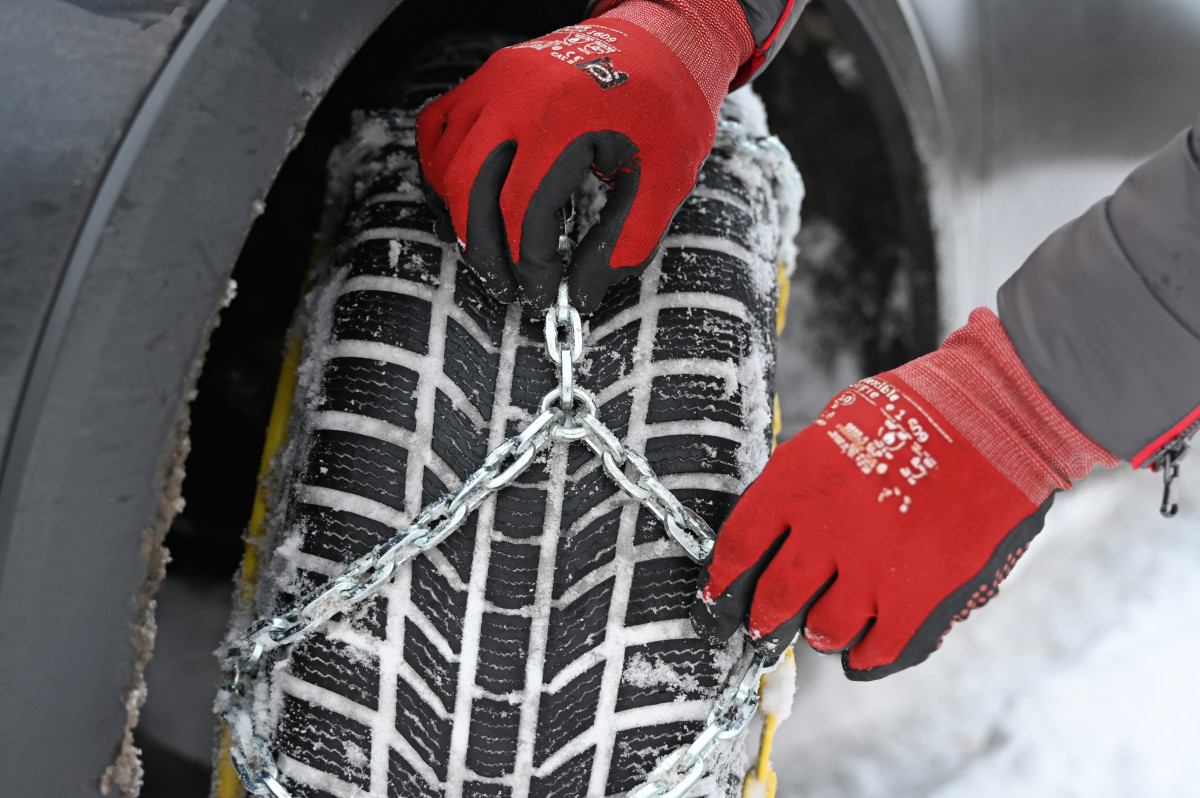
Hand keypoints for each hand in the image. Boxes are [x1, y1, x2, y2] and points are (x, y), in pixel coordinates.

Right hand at [416, 2, 752, 311]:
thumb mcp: (663, 184)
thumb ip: (623, 245)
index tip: (542, 295)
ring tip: (492, 253)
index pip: (527, 213)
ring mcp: (493, 83)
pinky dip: (441, 172)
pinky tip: (466, 202)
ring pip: (447, 167)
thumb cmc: (666, 111)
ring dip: (462, 219)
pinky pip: (436, 131)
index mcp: (565, 123)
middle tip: (509, 288)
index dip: (530, 266)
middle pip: (472, 193)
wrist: (662, 43)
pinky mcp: (484, 79)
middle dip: (487, 254)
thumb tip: (581, 294)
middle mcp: (517, 97)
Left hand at [691, 309, 1117, 678]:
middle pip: (774, 596)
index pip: (739, 544)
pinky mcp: (918, 598)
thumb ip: (804, 478)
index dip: (725, 575)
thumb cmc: (919, 414)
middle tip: (763, 623)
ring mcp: (871, 569)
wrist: (995, 421)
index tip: (721, 588)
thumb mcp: (837, 428)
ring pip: (823, 630)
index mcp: (796, 482)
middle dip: (763, 616)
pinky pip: (879, 650)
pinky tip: (863, 649)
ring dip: (819, 632)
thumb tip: (781, 518)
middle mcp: (825, 531)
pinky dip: (866, 657)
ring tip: (822, 627)